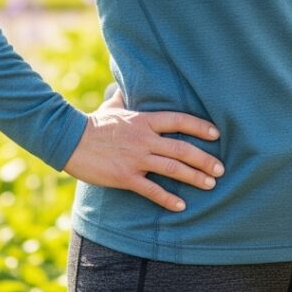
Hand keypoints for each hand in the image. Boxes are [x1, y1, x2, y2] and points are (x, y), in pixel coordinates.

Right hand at [62, 88, 224, 211]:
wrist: (69, 140)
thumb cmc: (93, 123)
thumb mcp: (113, 106)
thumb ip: (126, 97)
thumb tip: (127, 85)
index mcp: (145, 120)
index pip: (180, 120)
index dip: (200, 127)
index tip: (216, 134)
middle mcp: (145, 138)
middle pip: (182, 148)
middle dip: (204, 159)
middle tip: (221, 168)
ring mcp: (136, 158)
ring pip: (172, 169)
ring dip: (194, 177)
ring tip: (210, 185)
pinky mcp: (125, 177)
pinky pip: (151, 190)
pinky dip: (168, 198)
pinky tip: (181, 205)